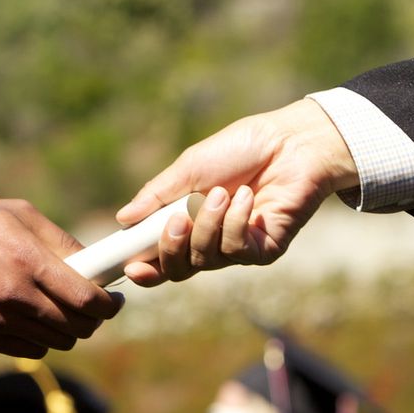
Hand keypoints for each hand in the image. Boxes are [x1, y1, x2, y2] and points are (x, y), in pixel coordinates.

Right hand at [0, 199, 123, 357]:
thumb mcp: (22, 216)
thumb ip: (61, 240)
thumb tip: (95, 262)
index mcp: (28, 263)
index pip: (85, 299)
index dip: (109, 306)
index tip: (115, 300)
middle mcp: (15, 297)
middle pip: (76, 327)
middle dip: (94, 319)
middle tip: (95, 307)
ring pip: (56, 343)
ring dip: (69, 331)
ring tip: (66, 312)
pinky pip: (29, 352)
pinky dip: (42, 341)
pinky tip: (39, 322)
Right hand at [115, 99, 357, 285]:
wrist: (289, 143)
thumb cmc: (241, 149)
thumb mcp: (190, 168)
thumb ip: (157, 195)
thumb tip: (124, 219)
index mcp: (188, 221)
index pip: (161, 256)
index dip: (144, 268)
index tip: (129, 267)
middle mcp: (211, 240)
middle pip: (179, 269)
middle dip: (171, 247)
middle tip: (176, 220)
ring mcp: (238, 248)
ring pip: (206, 259)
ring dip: (209, 224)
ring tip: (222, 193)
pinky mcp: (264, 249)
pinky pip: (237, 250)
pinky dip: (235, 223)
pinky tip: (245, 198)